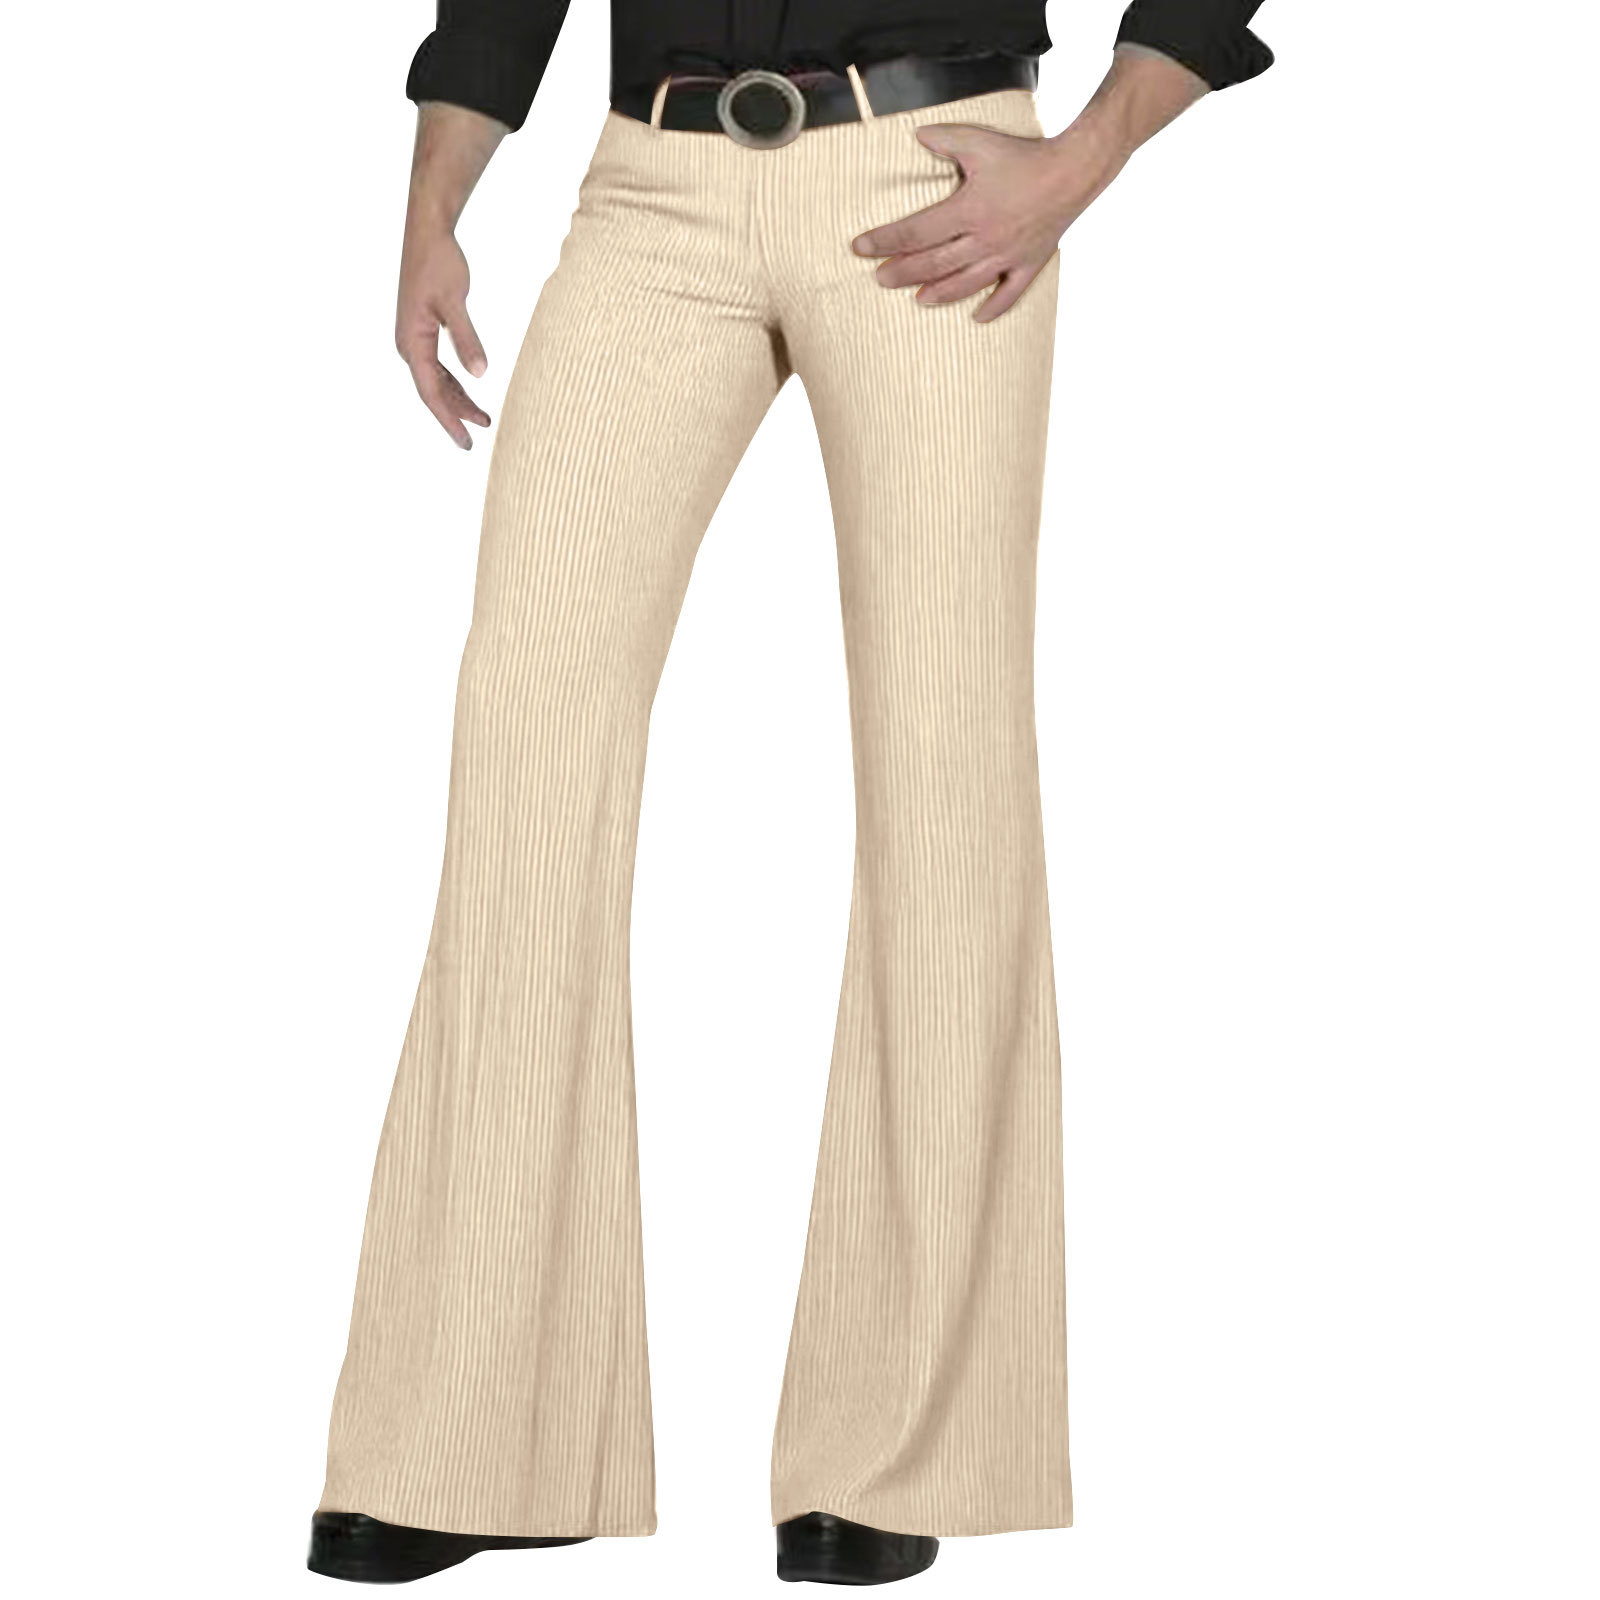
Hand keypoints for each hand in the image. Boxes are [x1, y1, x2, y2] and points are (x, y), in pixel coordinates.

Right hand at [396, 223, 490, 448]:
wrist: (427, 233)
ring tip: (483, 418)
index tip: (466, 442)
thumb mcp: (455, 302)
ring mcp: (414, 338)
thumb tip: (480, 374)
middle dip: (455, 416)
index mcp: (411, 342)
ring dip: (457, 400)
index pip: (431, 393)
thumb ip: (467, 338)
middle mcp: (408, 344)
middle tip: (477, 439)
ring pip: (436, 380)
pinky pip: (437, 366)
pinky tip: (469, 390)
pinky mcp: (422, 329)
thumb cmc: (439, 263)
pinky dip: (454, 382)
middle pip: (432, 392)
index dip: (449, 420)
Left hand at [851, 117, 1127, 322]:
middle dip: (902, 272)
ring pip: (965, 284)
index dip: (884, 240)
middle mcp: (984, 240)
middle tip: (879, 279)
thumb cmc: (1026, 155)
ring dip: (938, 293)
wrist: (1075, 170)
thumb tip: (918, 135)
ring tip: (918, 299)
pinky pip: (1009, 295)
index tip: (861, 248)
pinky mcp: (1029, 264)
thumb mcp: (981, 141)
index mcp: (968, 210)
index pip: (915, 232)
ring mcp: (1007, 256)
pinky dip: (993, 309)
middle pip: (933, 263)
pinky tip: (977, 318)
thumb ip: (947, 139)